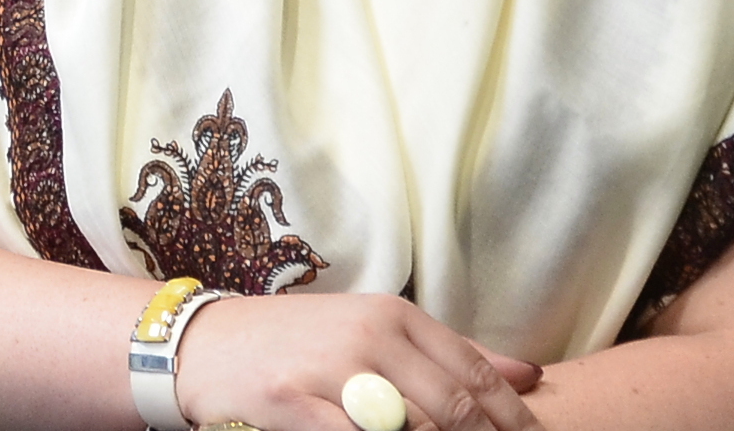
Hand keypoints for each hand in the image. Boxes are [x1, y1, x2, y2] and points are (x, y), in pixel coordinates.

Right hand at [174, 289, 544, 430]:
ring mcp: (330, 369)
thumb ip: (452, 354)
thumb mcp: (374, 332)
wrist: (202, 345)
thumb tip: (531, 375)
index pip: (476, 375)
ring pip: (414, 429)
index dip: (514, 421)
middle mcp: (367, 335)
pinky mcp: (294, 402)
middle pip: (453, 409)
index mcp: (393, 314)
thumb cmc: (296, 343)